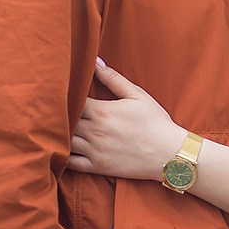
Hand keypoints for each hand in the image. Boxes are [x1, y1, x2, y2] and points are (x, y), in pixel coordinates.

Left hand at [69, 60, 183, 179]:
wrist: (169, 154)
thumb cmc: (155, 122)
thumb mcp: (137, 95)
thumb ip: (113, 78)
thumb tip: (95, 61)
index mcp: (102, 111)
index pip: (72, 100)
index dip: (67, 95)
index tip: (67, 93)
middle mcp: (94, 131)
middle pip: (65, 120)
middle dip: (62, 114)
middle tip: (59, 109)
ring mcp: (94, 150)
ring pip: (65, 140)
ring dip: (61, 133)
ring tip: (61, 127)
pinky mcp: (97, 166)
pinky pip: (71, 163)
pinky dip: (63, 156)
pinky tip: (63, 149)